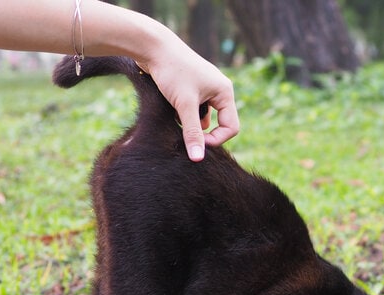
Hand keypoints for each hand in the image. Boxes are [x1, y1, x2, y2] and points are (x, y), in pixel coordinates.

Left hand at [137, 41, 239, 160]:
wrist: (152, 46)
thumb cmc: (172, 72)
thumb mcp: (184, 105)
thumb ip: (192, 132)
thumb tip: (198, 158)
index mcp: (225, 92)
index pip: (231, 127)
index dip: (216, 140)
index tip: (197, 144)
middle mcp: (218, 89)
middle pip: (219, 123)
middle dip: (201, 130)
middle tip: (184, 134)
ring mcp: (204, 88)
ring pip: (203, 116)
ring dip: (190, 122)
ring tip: (175, 116)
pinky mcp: (191, 87)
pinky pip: (193, 108)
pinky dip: (183, 113)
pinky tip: (170, 108)